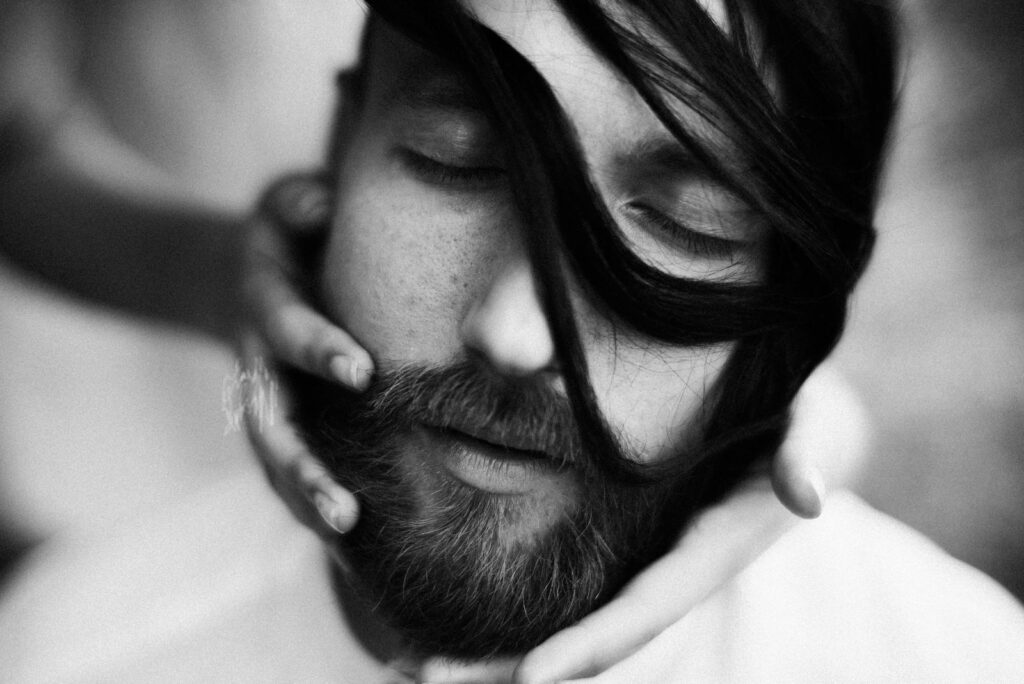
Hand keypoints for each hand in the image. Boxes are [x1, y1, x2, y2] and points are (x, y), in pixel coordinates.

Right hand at [240, 172, 372, 536]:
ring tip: (347, 537)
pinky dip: (308, 507)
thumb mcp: (286, 201)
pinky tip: (351, 550)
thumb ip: (303, 200)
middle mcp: (256, 359)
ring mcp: (261, 397)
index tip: (361, 371)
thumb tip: (325, 201)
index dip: (318, 347)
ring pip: (272, 459)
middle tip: (346, 508)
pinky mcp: (275, 422)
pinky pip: (285, 470)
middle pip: (269, 422)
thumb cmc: (283, 233)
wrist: (231, 274)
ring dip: (304, 501)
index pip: (289, 326)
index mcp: (263, 301)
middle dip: (303, 465)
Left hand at [242, 172, 868, 681]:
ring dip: (495, 659)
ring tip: (411, 668)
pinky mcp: (622, 552)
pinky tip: (445, 626)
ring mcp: (643, 567)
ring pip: (570, 627)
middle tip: (421, 677)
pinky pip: (567, 595)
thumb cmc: (793, 410)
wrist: (787, 426)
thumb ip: (808, 447)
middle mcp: (672, 571)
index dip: (595, 642)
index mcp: (713, 547)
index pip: (649, 606)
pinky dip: (513, 621)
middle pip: (595, 639)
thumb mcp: (808, 417)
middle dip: (514, 670)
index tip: (531, 677)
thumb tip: (806, 497)